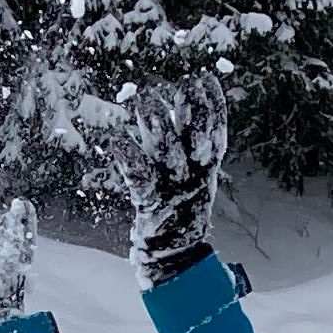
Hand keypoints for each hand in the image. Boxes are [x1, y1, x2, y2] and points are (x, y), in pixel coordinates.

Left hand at [119, 72, 228, 284]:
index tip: (205, 77)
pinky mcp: (149, 203)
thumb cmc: (179, 209)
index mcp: (206, 169)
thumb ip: (185, 143)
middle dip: (190, 108)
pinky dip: (127, 155)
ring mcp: (172, 189)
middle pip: (195, 136)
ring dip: (156, 123)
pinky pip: (137, 175)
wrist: (174, 255)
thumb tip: (176, 105)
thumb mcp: (192, 176)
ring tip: (145, 99)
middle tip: (181, 83)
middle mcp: (193, 176)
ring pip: (166, 150)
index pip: (216, 131)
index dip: (213, 103)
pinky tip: (116, 138)